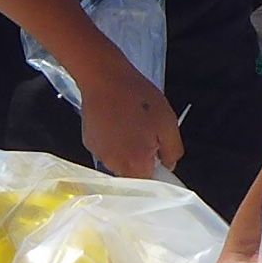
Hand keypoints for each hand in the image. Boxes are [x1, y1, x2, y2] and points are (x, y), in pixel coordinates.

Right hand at [74, 57, 184, 182]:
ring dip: (126, 152)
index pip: (151, 184)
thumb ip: (172, 151)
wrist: (104, 78)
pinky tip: (115, 123)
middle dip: (142, 161)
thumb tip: (167, 166)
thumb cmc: (139, 98)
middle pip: (133, 175)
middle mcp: (115, 165)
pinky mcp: (89, 144)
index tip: (160, 158)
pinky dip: (113, 143)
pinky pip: (107, 151)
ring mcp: (99, 155)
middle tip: (147, 135)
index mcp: (136, 164)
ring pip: (119, 163)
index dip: (157, 173)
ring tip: (130, 126)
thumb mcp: (168, 122)